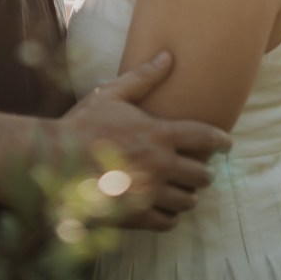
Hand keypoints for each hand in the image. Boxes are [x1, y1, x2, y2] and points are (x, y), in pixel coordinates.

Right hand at [59, 52, 230, 230]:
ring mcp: (150, 194)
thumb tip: (168, 56)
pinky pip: (168, 223)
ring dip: (187, 194)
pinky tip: (161, 207)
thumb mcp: (111, 94)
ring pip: (188, 201)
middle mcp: (161, 166)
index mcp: (158, 135)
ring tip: (180, 189)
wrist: (53, 164)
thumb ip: (143, 78)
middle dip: (202, 171)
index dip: (221, 140)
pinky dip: (169, 216)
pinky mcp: (137, 217)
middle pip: (202, 175)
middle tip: (197, 169)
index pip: (204, 138)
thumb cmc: (81, 125)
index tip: (227, 144)